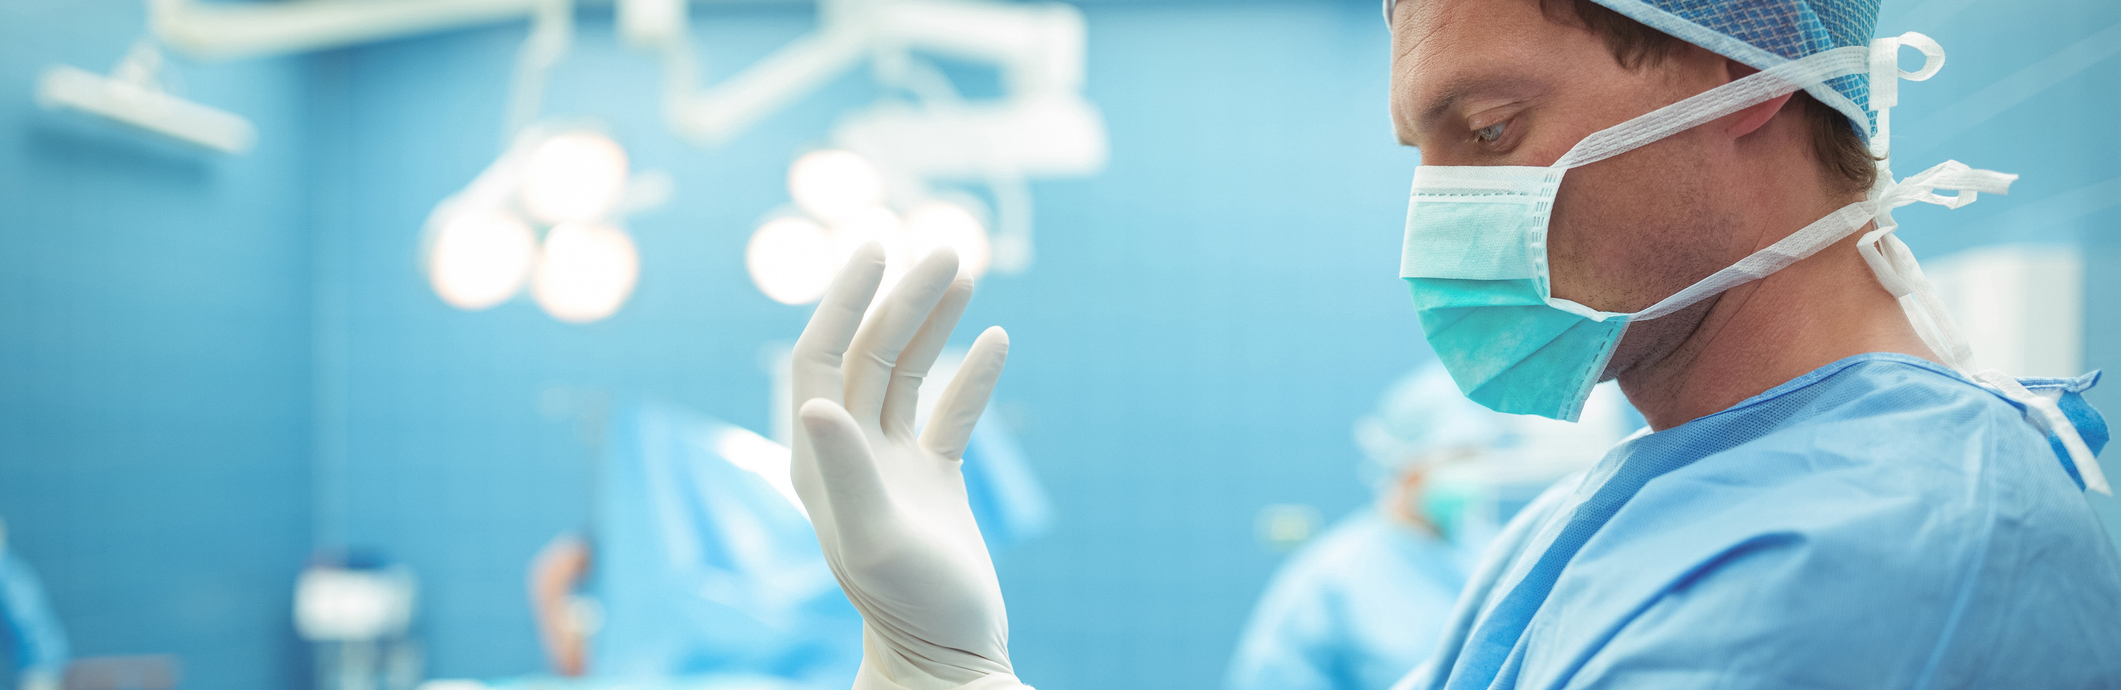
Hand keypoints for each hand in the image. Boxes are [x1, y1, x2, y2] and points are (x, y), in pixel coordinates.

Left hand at [789, 243, 1023, 689]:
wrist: (948, 654)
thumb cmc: (908, 604)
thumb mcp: (873, 537)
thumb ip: (844, 468)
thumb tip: (815, 402)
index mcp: (819, 458)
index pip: (819, 357)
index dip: (842, 301)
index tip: (874, 249)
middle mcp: (849, 452)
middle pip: (871, 354)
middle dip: (904, 299)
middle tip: (947, 250)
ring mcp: (894, 465)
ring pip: (910, 374)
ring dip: (935, 323)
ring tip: (966, 271)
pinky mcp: (934, 482)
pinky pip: (950, 414)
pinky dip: (972, 377)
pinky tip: (997, 340)